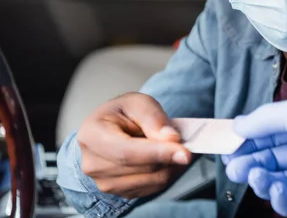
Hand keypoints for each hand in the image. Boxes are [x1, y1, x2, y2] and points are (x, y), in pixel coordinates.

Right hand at [77, 93, 191, 198]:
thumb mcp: (137, 102)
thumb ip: (153, 117)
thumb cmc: (122, 114)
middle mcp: (93, 164)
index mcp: (91, 135)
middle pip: (142, 168)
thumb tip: (170, 138)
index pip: (127, 153)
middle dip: (169, 157)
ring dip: (170, 165)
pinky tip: (166, 158)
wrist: (111, 129)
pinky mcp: (120, 192)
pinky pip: (154, 187)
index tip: (184, 152)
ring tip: (172, 147)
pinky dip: (167, 173)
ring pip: (152, 180)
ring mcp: (104, 182)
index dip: (157, 153)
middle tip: (186, 144)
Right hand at [223, 96, 286, 217]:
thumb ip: (264, 120)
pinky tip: (274, 190)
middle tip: (235, 166)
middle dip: (249, 162)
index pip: (268, 134)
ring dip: (261, 179)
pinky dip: (279, 200)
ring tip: (256, 175)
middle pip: (270, 159)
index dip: (247, 140)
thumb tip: (237, 125)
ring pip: (278, 182)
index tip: (227, 146)